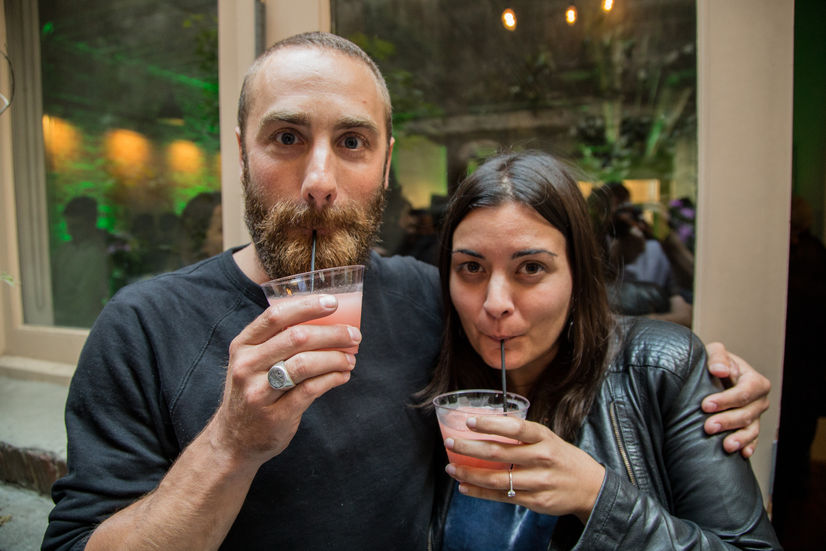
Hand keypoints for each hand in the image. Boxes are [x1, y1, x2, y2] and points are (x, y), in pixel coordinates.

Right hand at [208, 293, 360, 466]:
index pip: (275, 316)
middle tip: (354, 335)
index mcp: (243, 345)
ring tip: (350, 358)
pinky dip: (332, 379)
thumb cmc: (252, 391)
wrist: (233, 440)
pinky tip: (343, 375)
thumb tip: (326, 321)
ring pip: (305, 364)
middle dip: (332, 334)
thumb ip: (277, 341)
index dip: (307, 306)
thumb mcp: (251, 362)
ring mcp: (259, 392)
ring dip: (335, 358)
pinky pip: (311, 390)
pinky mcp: (275, 415)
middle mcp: (247, 366)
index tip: (333, 303)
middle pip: (296, 338)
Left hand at [443, 416, 604, 523]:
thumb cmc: (561, 457)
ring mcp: (539, 482)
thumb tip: (486, 425)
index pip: (515, 428)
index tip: (469, 422)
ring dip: (470, 474)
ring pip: (497, 479)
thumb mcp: (547, 438)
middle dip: (470, 448)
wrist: (589, 486)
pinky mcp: (535, 501)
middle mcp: (542, 458)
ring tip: (451, 469)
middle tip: (450, 443)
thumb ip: (521, 434)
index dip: (490, 424)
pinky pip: (502, 497)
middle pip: (499, 453)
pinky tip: (465, 487)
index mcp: (544, 437)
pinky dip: (480, 492)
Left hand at [702, 342, 770, 457]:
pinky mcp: (749, 428)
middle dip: (727, 421)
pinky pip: (752, 440)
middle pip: (747, 414)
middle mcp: (759, 400)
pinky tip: (742, 454)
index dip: (726, 400)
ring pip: (751, 430)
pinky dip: (748, 447)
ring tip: (726, 446)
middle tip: (708, 427)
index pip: (745, 392)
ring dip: (739, 438)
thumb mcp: (716, 353)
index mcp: (754, 381)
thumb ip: (718, 358)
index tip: (706, 405)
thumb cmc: (716, 363)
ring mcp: (756, 416)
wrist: (715, 375)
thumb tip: (719, 370)